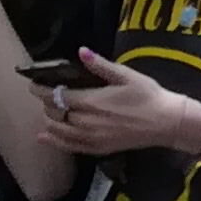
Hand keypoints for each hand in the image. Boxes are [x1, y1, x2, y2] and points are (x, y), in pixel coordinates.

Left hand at [36, 50, 200, 161]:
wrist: (166, 122)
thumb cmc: (148, 95)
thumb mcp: (126, 75)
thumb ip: (100, 66)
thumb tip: (80, 52)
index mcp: (92, 101)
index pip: (57, 95)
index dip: (42, 90)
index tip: (34, 84)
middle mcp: (87, 121)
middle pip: (55, 113)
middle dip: (47, 103)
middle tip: (46, 95)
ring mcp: (91, 138)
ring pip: (59, 131)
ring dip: (48, 121)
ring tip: (47, 112)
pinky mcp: (98, 148)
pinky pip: (70, 147)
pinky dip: (55, 142)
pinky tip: (45, 137)